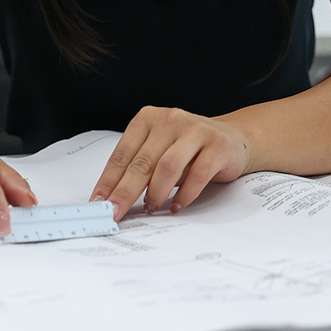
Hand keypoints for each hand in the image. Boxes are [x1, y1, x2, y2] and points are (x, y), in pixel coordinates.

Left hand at [90, 107, 249, 219]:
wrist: (231, 138)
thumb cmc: (187, 148)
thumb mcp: (158, 150)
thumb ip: (138, 167)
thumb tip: (113, 198)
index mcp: (148, 119)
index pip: (122, 154)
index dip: (108, 181)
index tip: (99, 202)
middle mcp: (170, 120)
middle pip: (142, 162)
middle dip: (125, 192)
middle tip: (116, 212)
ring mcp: (195, 130)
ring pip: (167, 166)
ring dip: (156, 192)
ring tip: (151, 208)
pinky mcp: (217, 145)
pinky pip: (198, 174)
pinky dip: (185, 194)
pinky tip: (177, 205)